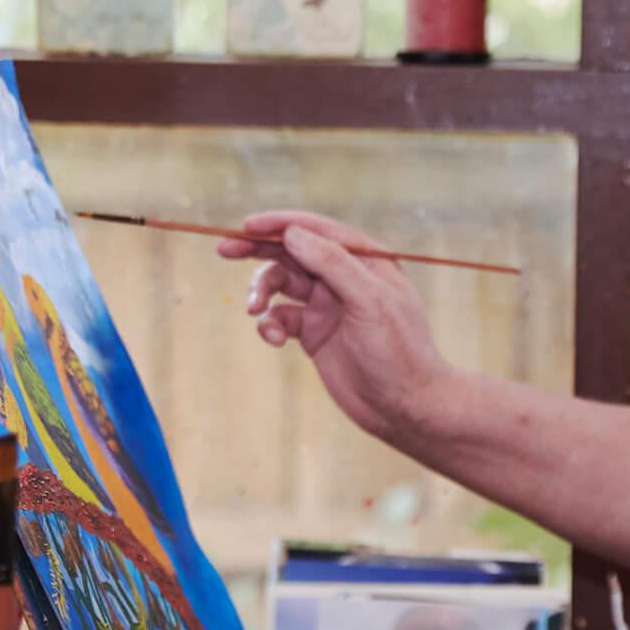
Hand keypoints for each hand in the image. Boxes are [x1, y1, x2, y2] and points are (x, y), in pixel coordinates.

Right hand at [224, 210, 457, 443]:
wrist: (404, 406)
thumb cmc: (399, 351)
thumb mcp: (370, 302)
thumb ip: (333, 264)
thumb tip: (293, 233)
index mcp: (365, 259)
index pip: (317, 230)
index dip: (280, 223)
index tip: (246, 226)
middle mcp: (344, 277)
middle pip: (292, 252)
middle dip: (258, 250)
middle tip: (224, 249)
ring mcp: (327, 305)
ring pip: (281, 284)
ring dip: (261, 292)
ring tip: (254, 309)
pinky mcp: (314, 334)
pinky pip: (281, 318)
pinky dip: (270, 325)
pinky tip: (274, 339)